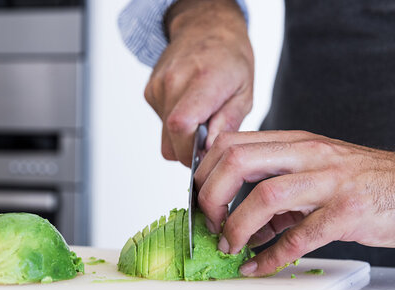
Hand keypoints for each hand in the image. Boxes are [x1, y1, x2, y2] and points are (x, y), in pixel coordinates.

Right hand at [144, 0, 253, 165]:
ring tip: (202, 118)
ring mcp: (158, 86)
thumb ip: (228, 122)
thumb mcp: (244, 92)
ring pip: (164, 137)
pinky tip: (190, 108)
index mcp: (203, 80)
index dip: (191, 152)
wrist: (206, 29)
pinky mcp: (150, 92)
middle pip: (171, 140)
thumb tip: (209, 149)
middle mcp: (174, 81)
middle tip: (209, 140)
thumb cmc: (230, 59)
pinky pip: (161, 125)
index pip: (181, 126)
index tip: (206, 155)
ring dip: (183, 138)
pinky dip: (175, 125)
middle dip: (190, 151)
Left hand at [195, 130, 394, 275]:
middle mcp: (308, 155)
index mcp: (296, 142)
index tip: (200, 198)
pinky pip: (299, 237)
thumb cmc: (368, 178)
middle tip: (209, 223)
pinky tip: (259, 267)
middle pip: (237, 161)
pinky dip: (271, 257)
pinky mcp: (347, 212)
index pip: (232, 143)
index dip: (205, 171)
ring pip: (263, 197)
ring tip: (229, 246)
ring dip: (236, 226)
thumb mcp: (317, 170)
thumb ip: (279, 190)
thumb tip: (245, 223)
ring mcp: (328, 182)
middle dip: (210, 196)